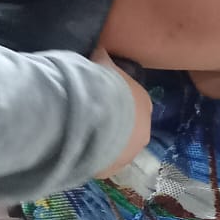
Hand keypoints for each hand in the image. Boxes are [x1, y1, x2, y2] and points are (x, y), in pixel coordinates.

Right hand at [92, 48, 151, 175]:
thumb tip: (100, 49)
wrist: (92, 116)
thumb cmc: (102, 86)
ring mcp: (127, 154)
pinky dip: (89, 158)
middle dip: (112, 125)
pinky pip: (99, 163)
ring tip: (80, 135)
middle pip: (128, 129)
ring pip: (115, 149)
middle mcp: (142, 132)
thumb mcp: (102, 65)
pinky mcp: (109, 170)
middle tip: (90, 119)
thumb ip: (103, 60)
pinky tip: (75, 150)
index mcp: (144, 104)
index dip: (119, 102)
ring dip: (102, 143)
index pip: (136, 103)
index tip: (103, 100)